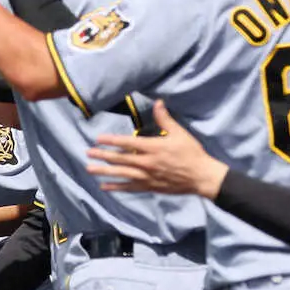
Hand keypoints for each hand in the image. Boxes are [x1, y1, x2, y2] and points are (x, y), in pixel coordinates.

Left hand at [87, 101, 229, 197]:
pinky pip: (129, 187)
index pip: (127, 143)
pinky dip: (116, 187)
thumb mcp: (179, 133)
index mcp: (152, 148)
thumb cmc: (191, 153)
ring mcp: (146, 176)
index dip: (111, 140)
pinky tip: (104, 186)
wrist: (201, 177)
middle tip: (88, 153)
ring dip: (104, 171)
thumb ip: (165, 119)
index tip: (98, 138)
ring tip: (89, 168)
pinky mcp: (148, 187)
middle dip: (102, 155)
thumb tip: (157, 102)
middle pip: (120, 159)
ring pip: (121, 173)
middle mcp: (146, 163)